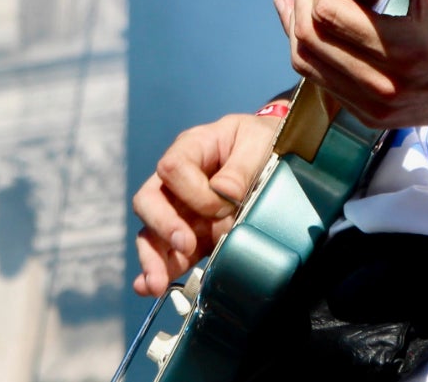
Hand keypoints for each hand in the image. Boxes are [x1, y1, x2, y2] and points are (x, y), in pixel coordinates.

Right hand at [129, 110, 279, 296]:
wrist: (279, 153)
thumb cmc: (264, 141)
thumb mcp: (258, 141)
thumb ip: (241, 165)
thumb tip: (224, 192)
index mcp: (192, 149)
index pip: (172, 168)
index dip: (193, 191)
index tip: (224, 205)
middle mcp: (179, 182)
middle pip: (149, 200)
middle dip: (163, 226)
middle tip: (184, 245)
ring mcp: (183, 210)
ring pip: (152, 232)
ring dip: (153, 258)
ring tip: (156, 283)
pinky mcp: (193, 235)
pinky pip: (169, 254)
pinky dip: (159, 270)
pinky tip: (151, 287)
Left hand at [271, 0, 427, 128]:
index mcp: (405, 50)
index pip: (330, 15)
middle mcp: (385, 86)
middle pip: (309, 40)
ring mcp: (377, 108)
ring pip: (305, 65)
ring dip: (296, 26)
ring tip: (299, 0)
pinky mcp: (375, 118)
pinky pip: (321, 83)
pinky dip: (312, 52)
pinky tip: (314, 29)